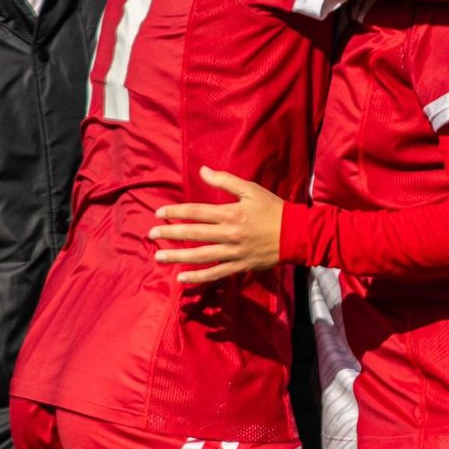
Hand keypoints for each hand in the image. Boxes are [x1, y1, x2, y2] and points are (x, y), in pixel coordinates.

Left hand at [148, 165, 283, 281]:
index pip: (196, 212)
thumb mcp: (251, 189)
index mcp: (230, 213)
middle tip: (151, 234)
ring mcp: (233, 252)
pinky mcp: (239, 266)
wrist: (297, 234)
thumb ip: (225, 181)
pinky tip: (182, 278)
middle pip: (194, 234)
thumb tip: (203, 171)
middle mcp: (229, 233)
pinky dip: (198, 277)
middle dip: (170, 233)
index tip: (159, 213)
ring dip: (178, 256)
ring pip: (200, 256)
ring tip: (159, 256)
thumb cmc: (273, 209)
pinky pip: (215, 273)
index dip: (176, 212)